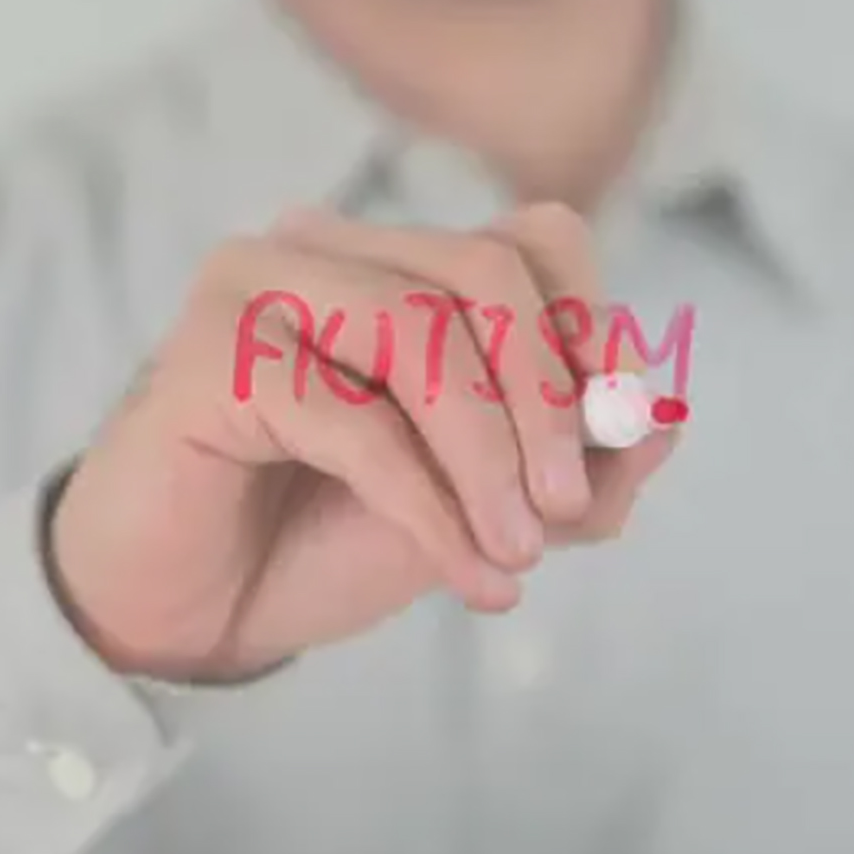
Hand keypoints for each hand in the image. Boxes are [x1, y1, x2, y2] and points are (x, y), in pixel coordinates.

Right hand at [48, 202, 679, 682]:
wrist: (189, 613)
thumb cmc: (323, 537)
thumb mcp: (482, 505)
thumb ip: (575, 467)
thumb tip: (664, 420)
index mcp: (397, 261)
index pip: (533, 240)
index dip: (591, 331)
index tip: (615, 437)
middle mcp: (327, 248)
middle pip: (486, 270)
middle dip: (548, 396)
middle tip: (566, 510)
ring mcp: (259, 286)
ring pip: (420, 333)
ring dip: (491, 458)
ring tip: (517, 551)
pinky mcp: (207, 352)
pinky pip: (354, 418)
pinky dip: (430, 505)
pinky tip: (468, 574)